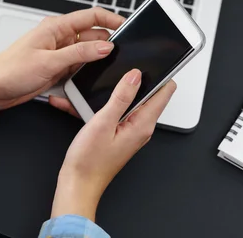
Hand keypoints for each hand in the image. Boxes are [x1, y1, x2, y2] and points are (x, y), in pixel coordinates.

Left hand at [0, 8, 124, 112]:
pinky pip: (79, 68)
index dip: (112, 19)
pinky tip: (91, 79)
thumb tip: (105, 46)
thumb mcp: (49, 62)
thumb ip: (79, 54)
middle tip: (122, 55)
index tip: (128, 27)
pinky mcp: (57, 69)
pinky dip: (86, 73)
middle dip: (108, 44)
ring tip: (107, 69)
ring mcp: (59, 54)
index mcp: (56, 28)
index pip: (91, 16)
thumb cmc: (9, 70)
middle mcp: (59, 38)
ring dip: (97, 60)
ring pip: (87, 53)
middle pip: (93, 35)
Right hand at [51, 70, 176, 221]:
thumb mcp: (103, 122)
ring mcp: (129, 130)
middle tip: (117, 68)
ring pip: (127, 101)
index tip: (151, 60)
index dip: (161, 73)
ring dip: (113, 91)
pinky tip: (81, 103)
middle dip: (133, 79)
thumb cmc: (89, 162)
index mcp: (143, 124)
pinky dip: (101, 104)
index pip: (165, 91)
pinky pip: (114, 111)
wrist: (77, 183)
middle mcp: (140, 127)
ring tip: (96, 85)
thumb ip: (121, 97)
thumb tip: (134, 75)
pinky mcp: (117, 132)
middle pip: (146, 93)